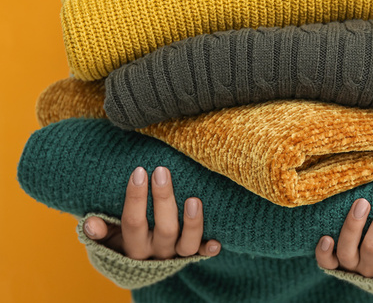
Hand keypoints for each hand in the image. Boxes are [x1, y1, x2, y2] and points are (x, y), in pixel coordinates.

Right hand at [81, 166, 220, 259]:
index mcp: (131, 247)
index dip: (135, 198)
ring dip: (192, 223)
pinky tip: (217, 242)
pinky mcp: (191, 256)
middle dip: (163, 200)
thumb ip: (100, 231)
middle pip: (164, 229)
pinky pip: (201, 254)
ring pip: (186, 244)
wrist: (137, 266)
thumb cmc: (121, 240)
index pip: (133, 222)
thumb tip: (90, 223)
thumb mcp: (107, 239)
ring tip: (194, 199)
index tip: (139, 171)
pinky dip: (209, 249)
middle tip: (162, 171)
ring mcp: (175, 255)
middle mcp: (155, 253)